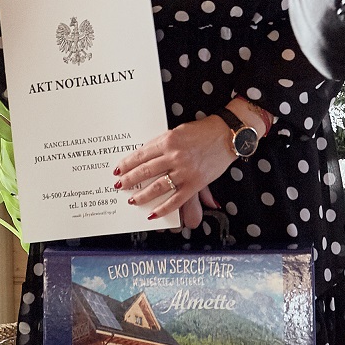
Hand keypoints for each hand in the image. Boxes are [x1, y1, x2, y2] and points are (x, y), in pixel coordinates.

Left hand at [115, 120, 240, 220]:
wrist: (227, 135)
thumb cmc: (203, 131)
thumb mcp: (178, 131)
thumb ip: (162, 144)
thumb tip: (144, 156)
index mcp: (168, 140)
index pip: (141, 154)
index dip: (127, 163)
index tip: (118, 170)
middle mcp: (174, 156)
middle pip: (145, 171)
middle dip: (129, 180)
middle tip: (119, 186)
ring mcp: (184, 171)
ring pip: (157, 186)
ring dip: (142, 195)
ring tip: (132, 200)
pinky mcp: (195, 183)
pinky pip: (176, 199)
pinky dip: (163, 208)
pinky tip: (153, 213)